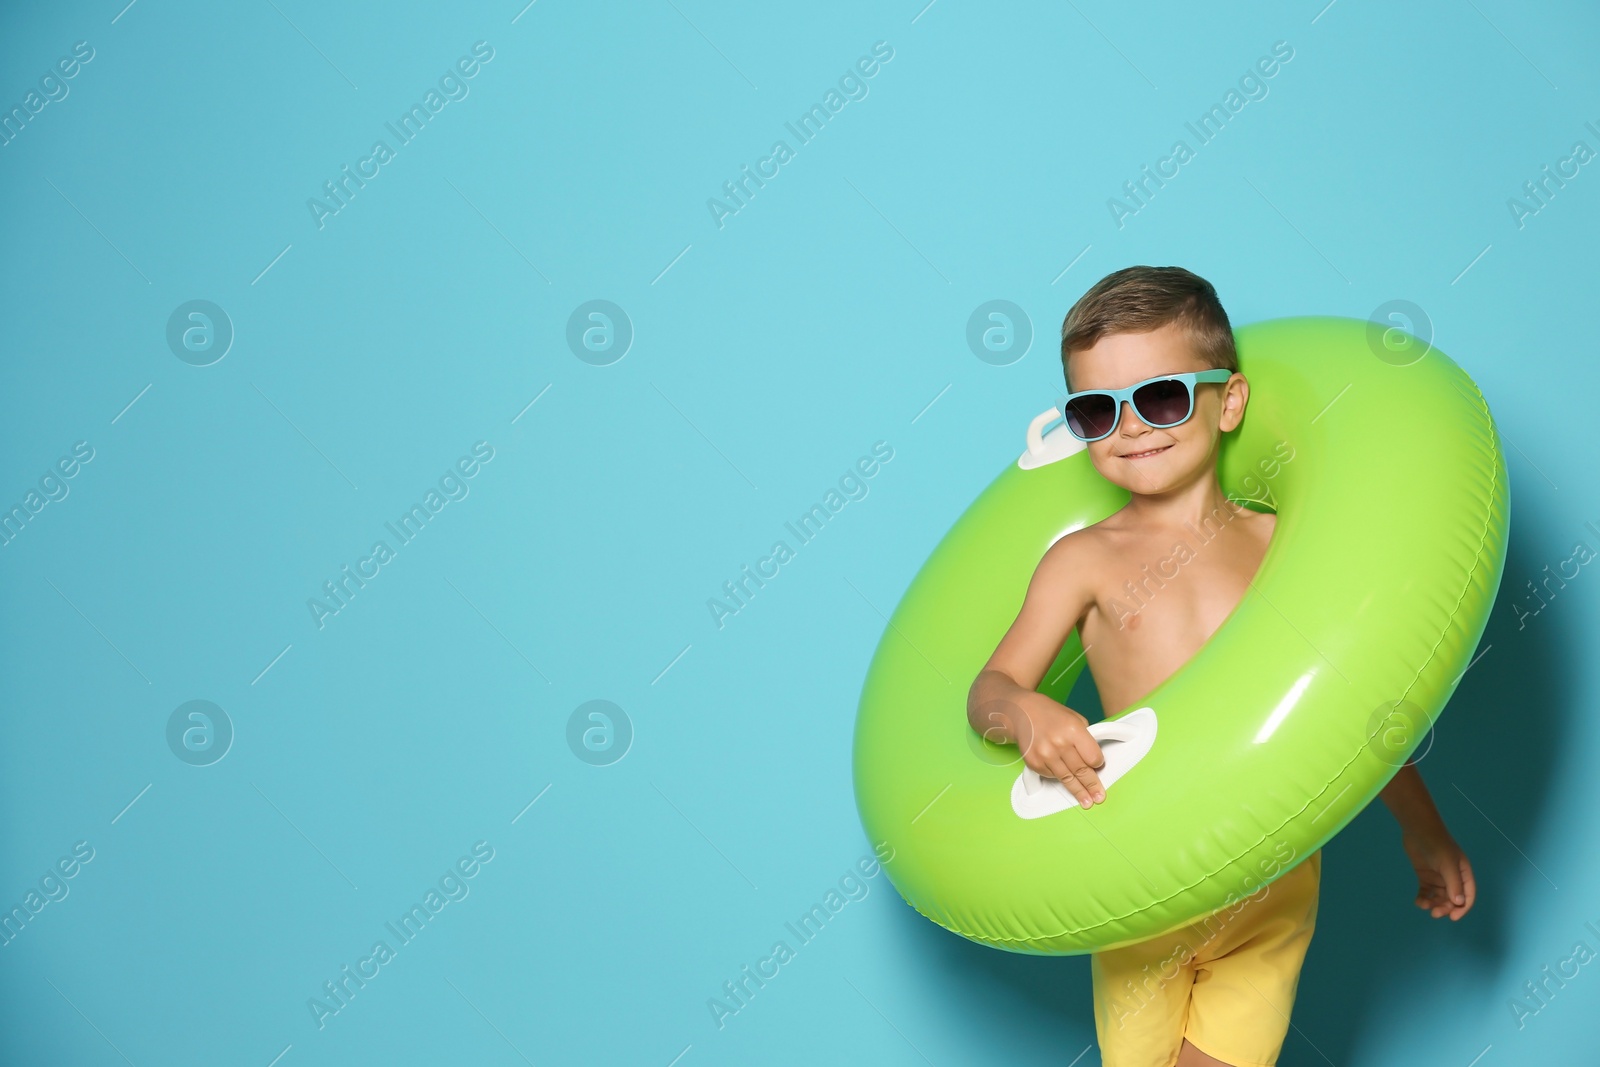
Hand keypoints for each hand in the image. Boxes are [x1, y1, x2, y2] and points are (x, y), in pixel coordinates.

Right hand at [1009, 694, 1107, 808]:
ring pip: (1067, 778)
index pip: (1093, 757)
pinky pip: (1051, 776)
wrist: (1022, 712)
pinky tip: (1065, 780)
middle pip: (1081, 770)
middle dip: (1092, 785)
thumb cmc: (1050, 714)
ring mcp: (1045, 755)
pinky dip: (1059, 777)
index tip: (1099, 767)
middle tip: (1099, 796)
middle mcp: (1059, 744)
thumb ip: (1085, 738)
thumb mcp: (1075, 718)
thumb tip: (1093, 760)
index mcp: (1073, 730)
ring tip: (1086, 801)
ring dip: (1078, 791)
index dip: (1098, 763)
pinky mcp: (1034, 763)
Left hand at [1401, 827, 1475, 919]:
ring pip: (1439, 897)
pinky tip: (1419, 902)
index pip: (1467, 896)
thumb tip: (1459, 903)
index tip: (1453, 917)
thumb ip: (1454, 884)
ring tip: (1424, 906)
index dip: (1462, 908)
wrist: (1418, 831)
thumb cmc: (1437, 846)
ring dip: (1433, 904)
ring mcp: (1438, 877)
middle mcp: (1452, 877)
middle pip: (1452, 899)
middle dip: (1445, 907)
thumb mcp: (1448, 865)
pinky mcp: (1425, 876)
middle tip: (1435, 913)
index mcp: (1463, 874)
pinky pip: (1426, 891)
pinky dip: (1423, 898)